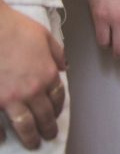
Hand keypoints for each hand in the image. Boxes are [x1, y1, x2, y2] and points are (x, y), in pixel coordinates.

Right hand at [0, 2, 65, 148]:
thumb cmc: (15, 28)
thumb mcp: (44, 36)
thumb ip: (56, 53)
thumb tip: (62, 65)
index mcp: (47, 74)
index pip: (58, 97)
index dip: (58, 108)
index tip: (56, 114)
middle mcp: (32, 89)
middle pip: (44, 115)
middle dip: (48, 128)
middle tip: (49, 135)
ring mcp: (11, 98)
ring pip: (25, 125)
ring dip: (30, 137)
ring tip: (32, 144)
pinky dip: (1, 134)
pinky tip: (4, 138)